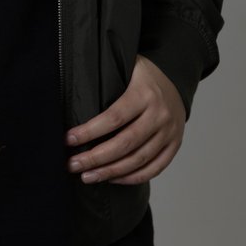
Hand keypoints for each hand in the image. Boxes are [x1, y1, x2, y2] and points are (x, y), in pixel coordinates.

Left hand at [64, 54, 185, 184]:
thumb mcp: (126, 67)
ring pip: (138, 160)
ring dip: (110, 172)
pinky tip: (112, 179)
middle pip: (125, 143)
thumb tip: (73, 92)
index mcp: (144, 94)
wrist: (176, 80)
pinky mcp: (174, 145)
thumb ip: (106, 77)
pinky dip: (132, 178)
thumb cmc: (141, 76)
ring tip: (87, 176)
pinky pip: (154, 168)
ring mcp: (169, 132)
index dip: (90, 131)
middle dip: (96, 157)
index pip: (114, 118)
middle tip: (73, 165)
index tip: (69, 139)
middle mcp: (159, 115)